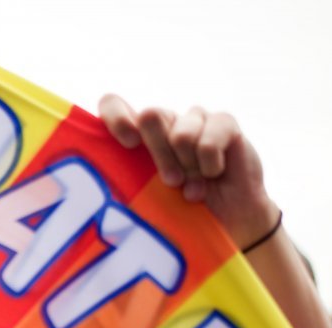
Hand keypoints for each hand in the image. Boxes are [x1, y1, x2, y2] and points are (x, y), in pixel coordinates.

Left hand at [98, 94, 279, 249]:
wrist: (228, 220)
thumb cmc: (178, 211)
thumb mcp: (144, 198)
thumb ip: (125, 181)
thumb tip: (104, 181)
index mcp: (136, 134)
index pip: (113, 104)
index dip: (116, 117)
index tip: (128, 143)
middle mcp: (163, 122)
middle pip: (150, 116)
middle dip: (159, 155)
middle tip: (171, 182)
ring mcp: (194, 119)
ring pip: (181, 133)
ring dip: (188, 167)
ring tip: (193, 188)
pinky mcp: (224, 123)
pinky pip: (210, 139)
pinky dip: (210, 165)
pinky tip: (214, 175)